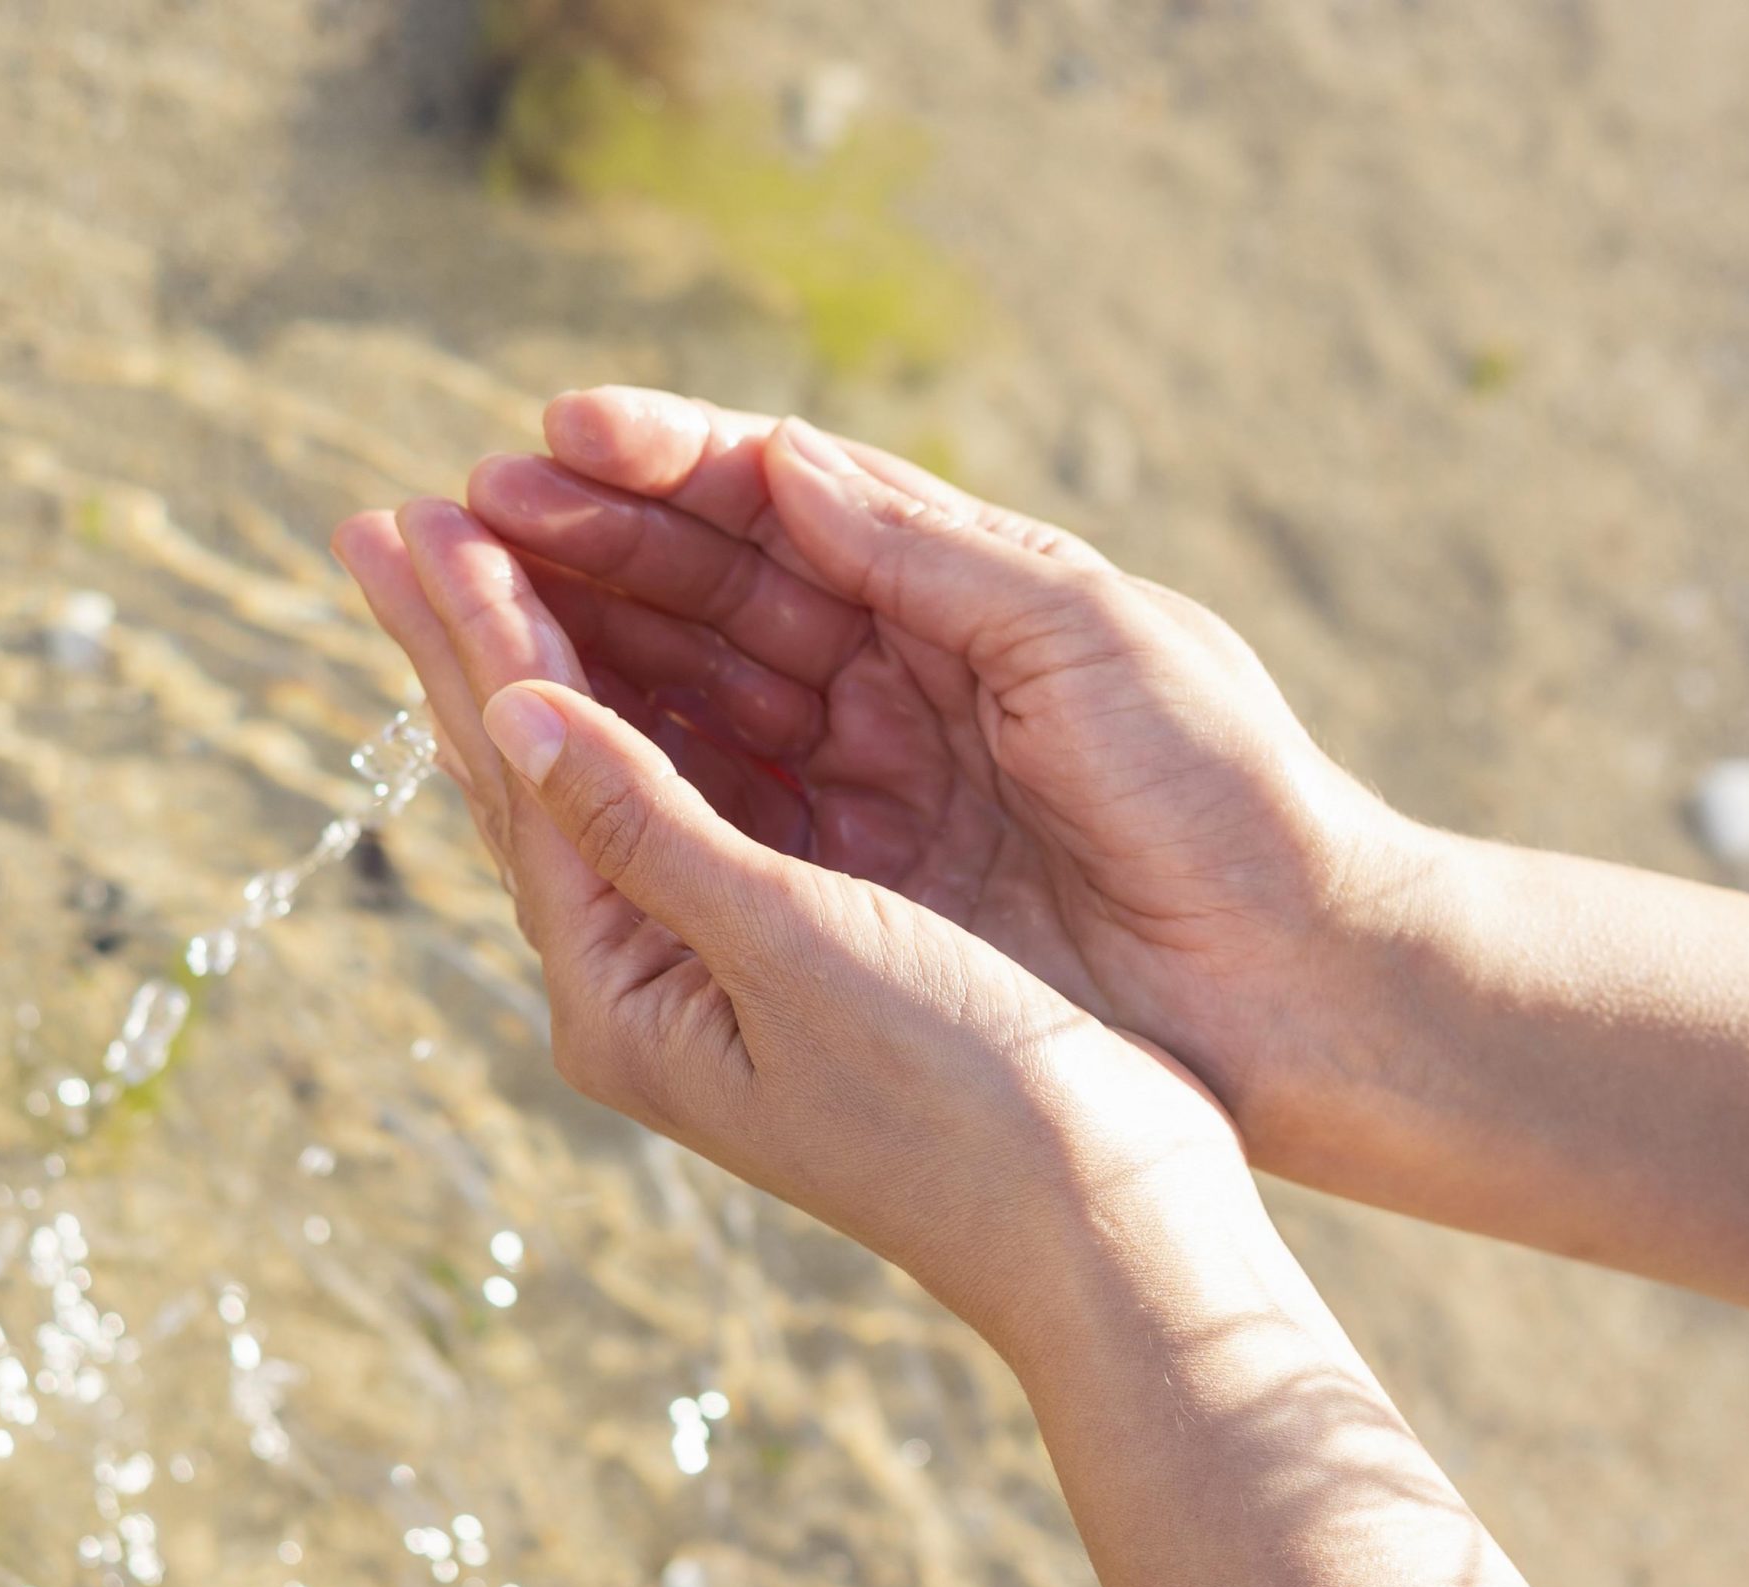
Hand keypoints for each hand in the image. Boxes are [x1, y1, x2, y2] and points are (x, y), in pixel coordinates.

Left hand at [329, 500, 1256, 1342]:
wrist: (1101, 1227)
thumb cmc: (961, 1101)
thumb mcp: (794, 947)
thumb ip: (648, 823)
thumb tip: (511, 708)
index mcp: (624, 998)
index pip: (525, 782)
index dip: (479, 636)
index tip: (416, 514)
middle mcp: (646, 989)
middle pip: (530, 783)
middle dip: (467, 644)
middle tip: (381, 524)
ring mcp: (714, 977)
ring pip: (603, 788)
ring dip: (542, 668)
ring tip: (471, 564)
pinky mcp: (795, 959)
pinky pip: (688, 808)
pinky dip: (647, 719)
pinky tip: (620, 667)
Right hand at [459, 389, 1434, 1132]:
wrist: (1300, 986)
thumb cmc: (1225, 796)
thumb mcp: (1094, 639)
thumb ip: (932, 555)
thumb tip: (784, 462)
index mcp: (968, 598)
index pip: (786, 508)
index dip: (665, 469)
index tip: (549, 437)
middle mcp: (903, 685)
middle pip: (715, 598)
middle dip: (586, 549)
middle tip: (448, 508)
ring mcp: (874, 792)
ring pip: (697, 699)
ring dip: (579, 646)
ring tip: (456, 594)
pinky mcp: (859, 895)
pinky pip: (718, 814)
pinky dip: (629, 768)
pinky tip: (535, 727)